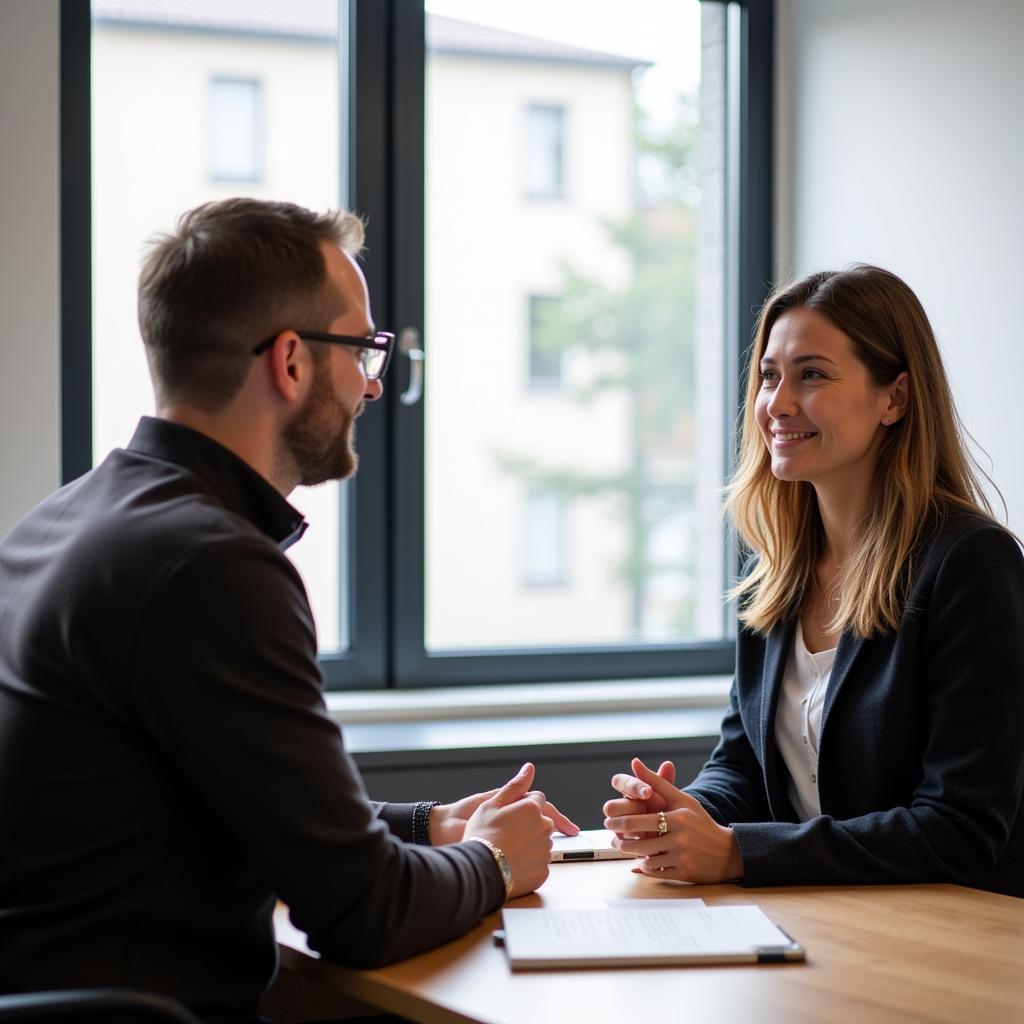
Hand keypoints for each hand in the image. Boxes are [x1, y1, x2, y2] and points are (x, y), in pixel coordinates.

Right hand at [463, 763, 555, 898]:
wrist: (478, 869)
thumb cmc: (482, 835)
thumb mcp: (492, 804)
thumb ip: (515, 786)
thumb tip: (529, 769)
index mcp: (533, 809)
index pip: (538, 799)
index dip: (523, 805)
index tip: (513, 814)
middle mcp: (544, 828)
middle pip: (541, 821)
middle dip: (528, 824)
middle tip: (506, 833)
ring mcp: (544, 851)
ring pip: (540, 842)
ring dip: (529, 843)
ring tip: (506, 850)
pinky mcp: (542, 871)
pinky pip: (539, 863)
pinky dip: (529, 862)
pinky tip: (512, 863)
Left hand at [603, 757, 742, 883]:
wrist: (727, 851)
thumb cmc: (700, 822)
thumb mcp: (682, 799)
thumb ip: (657, 782)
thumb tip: (634, 762)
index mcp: (676, 818)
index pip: (638, 820)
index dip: (619, 822)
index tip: (610, 821)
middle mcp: (679, 838)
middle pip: (639, 843)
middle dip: (621, 842)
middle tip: (613, 838)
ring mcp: (682, 857)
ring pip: (646, 860)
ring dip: (633, 856)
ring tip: (626, 849)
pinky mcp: (684, 874)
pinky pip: (656, 873)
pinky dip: (645, 868)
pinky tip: (642, 861)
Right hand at [603, 759, 675, 837]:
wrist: (672, 835)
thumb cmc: (667, 811)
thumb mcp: (669, 797)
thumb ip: (664, 783)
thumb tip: (668, 764)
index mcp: (630, 791)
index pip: (619, 781)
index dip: (631, 786)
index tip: (649, 792)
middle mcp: (621, 806)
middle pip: (611, 805)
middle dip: (628, 809)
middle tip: (644, 812)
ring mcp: (618, 824)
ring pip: (612, 823)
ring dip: (627, 826)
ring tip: (645, 829)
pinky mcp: (621, 841)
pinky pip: (618, 841)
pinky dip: (629, 843)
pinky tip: (643, 844)